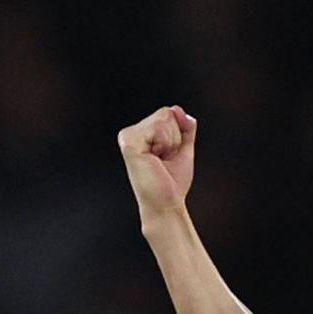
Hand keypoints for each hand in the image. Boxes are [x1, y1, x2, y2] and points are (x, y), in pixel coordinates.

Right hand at [119, 105, 197, 220]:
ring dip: (171, 142)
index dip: (177, 135)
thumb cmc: (172, 182)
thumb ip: (184, 127)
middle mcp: (131, 133)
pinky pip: (158, 127)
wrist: (166, 203)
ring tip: (160, 160)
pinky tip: (154, 159)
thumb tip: (178, 109)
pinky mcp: (129, 142)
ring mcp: (128, 137)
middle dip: (175, 138)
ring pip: (164, 118)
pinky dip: (165, 143)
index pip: (168, 113)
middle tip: (164, 159)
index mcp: (141, 134)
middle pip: (166, 113)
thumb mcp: (183, 148)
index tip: (168, 156)